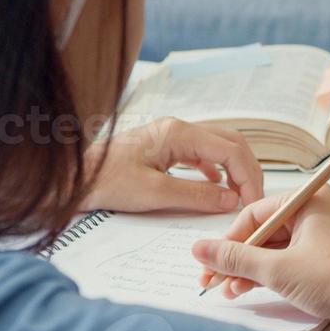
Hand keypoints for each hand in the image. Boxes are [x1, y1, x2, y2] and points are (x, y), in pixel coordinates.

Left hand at [83, 118, 264, 214]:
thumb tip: (230, 199)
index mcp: (178, 133)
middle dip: (247, 171)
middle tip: (253, 199)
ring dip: (234, 169)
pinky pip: (201, 153)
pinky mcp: (165, 146)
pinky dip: (216, 169)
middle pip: (230, 143)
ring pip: (218, 147)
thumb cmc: (108, 182)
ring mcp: (172, 135)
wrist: (76, 178)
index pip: (231, 150)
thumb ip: (196, 195)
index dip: (248, 176)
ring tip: (240, 196)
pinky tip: (216, 186)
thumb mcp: (155, 193)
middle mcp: (178, 128)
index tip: (253, 202)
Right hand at [190, 187, 329, 330]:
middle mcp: (315, 213)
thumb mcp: (279, 270)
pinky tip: (251, 291)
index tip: (208, 263)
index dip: (228, 241)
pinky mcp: (327, 260)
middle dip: (237, 259)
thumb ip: (236, 259)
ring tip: (230, 291)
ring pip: (275, 250)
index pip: (254, 214)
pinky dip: (270, 276)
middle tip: (213, 281)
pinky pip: (290, 261)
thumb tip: (200, 249)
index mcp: (307, 201)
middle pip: (263, 232)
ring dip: (251, 270)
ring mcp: (322, 237)